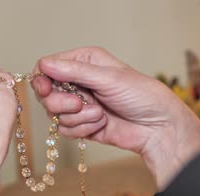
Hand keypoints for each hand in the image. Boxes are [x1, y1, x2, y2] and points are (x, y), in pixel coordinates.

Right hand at [32, 47, 199, 189]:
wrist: (158, 128)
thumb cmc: (142, 96)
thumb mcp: (108, 78)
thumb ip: (75, 71)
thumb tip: (44, 64)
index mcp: (84, 62)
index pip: (47, 67)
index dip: (42, 79)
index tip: (45, 89)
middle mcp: (78, 82)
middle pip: (46, 93)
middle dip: (60, 102)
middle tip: (79, 103)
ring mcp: (78, 105)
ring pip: (54, 114)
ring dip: (77, 117)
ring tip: (100, 114)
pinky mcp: (81, 125)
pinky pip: (65, 129)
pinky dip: (82, 129)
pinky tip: (101, 124)